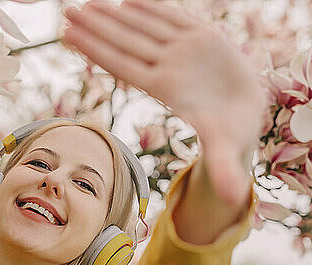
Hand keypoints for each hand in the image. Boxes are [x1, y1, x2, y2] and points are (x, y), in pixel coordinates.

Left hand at [63, 0, 267, 207]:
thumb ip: (223, 167)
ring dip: (113, 15)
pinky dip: (151, 7)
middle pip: (124, 42)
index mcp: (166, 88)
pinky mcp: (201, 36)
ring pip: (141, 27)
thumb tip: (230, 197)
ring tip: (85, 4)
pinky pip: (172, 17)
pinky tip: (128, 0)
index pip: (122, 65)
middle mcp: (169, 65)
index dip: (95, 49)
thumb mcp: (227, 149)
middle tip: (66, 12)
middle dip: (95, 26)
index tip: (68, 35)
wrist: (245, 115)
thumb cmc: (230, 134)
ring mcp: (183, 49)